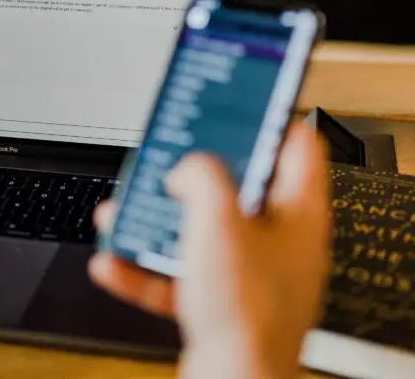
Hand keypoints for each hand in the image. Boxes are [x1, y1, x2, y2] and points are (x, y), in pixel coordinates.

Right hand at [89, 121, 329, 378]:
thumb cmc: (247, 313)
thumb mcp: (217, 219)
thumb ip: (200, 176)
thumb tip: (188, 169)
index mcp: (298, 214)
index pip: (295, 145)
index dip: (268, 117)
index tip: (242, 101)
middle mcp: (281, 244)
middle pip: (239, 189)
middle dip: (194, 175)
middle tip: (171, 159)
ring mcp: (253, 277)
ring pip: (202, 233)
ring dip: (161, 221)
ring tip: (129, 212)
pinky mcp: (224, 306)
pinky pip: (181, 276)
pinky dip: (148, 268)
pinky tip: (116, 263)